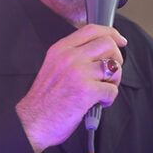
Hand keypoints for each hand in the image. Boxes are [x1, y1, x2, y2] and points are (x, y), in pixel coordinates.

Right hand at [16, 25, 126, 152]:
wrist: (32, 122)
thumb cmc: (44, 100)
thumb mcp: (52, 66)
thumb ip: (72, 56)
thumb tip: (100, 53)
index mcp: (60, 49)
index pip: (91, 30)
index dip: (111, 33)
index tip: (120, 41)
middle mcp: (69, 58)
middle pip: (107, 44)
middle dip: (116, 58)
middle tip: (110, 73)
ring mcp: (78, 73)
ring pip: (113, 68)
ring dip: (113, 81)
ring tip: (102, 91)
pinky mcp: (86, 92)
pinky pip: (112, 90)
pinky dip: (109, 98)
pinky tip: (98, 103)